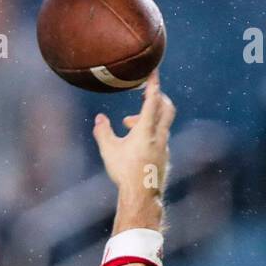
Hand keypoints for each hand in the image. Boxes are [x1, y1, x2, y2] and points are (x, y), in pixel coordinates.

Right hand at [91, 72, 175, 194]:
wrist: (141, 196)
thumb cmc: (124, 172)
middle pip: (167, 107)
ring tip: (129, 126)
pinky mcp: (165, 158)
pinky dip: (150, 135)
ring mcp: (164, 147)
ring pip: (161, 125)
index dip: (153, 82)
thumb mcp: (109, 150)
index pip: (153, 98)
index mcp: (146, 129)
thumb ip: (103, 131)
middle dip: (157, 98)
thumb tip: (99, 119)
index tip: (154, 70)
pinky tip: (138, 146)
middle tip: (146, 96)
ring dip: (147, 120)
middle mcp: (159, 135)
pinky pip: (160, 139)